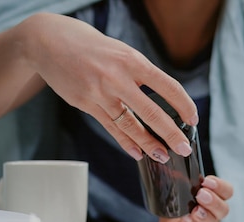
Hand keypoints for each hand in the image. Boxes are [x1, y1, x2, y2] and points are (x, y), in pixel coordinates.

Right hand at [20, 13, 198, 162]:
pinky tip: (136, 153)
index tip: (192, 119)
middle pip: (152, 111)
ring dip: (148, 144)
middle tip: (183, 148)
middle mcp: (118, 77)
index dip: (184, 105)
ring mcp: (100, 93)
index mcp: (132, 60)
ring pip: (130, 125)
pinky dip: (125, 142)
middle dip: (171, 133)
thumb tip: (160, 99)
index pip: (168, 86)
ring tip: (161, 156)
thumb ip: (139, 74)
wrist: (50, 42)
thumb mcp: (121, 52)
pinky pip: (110, 127)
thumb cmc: (91, 47)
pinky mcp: (86, 104)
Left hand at [158, 176, 232, 221]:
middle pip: (223, 209)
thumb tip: (173, 166)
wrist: (168, 219)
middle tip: (201, 195)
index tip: (207, 181)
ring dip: (205, 216)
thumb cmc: (180, 198)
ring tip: (195, 210)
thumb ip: (180, 175)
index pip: (227, 191)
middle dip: (213, 201)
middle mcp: (213, 212)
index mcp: (214, 196)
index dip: (220, 186)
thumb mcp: (180, 183)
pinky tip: (185, 219)